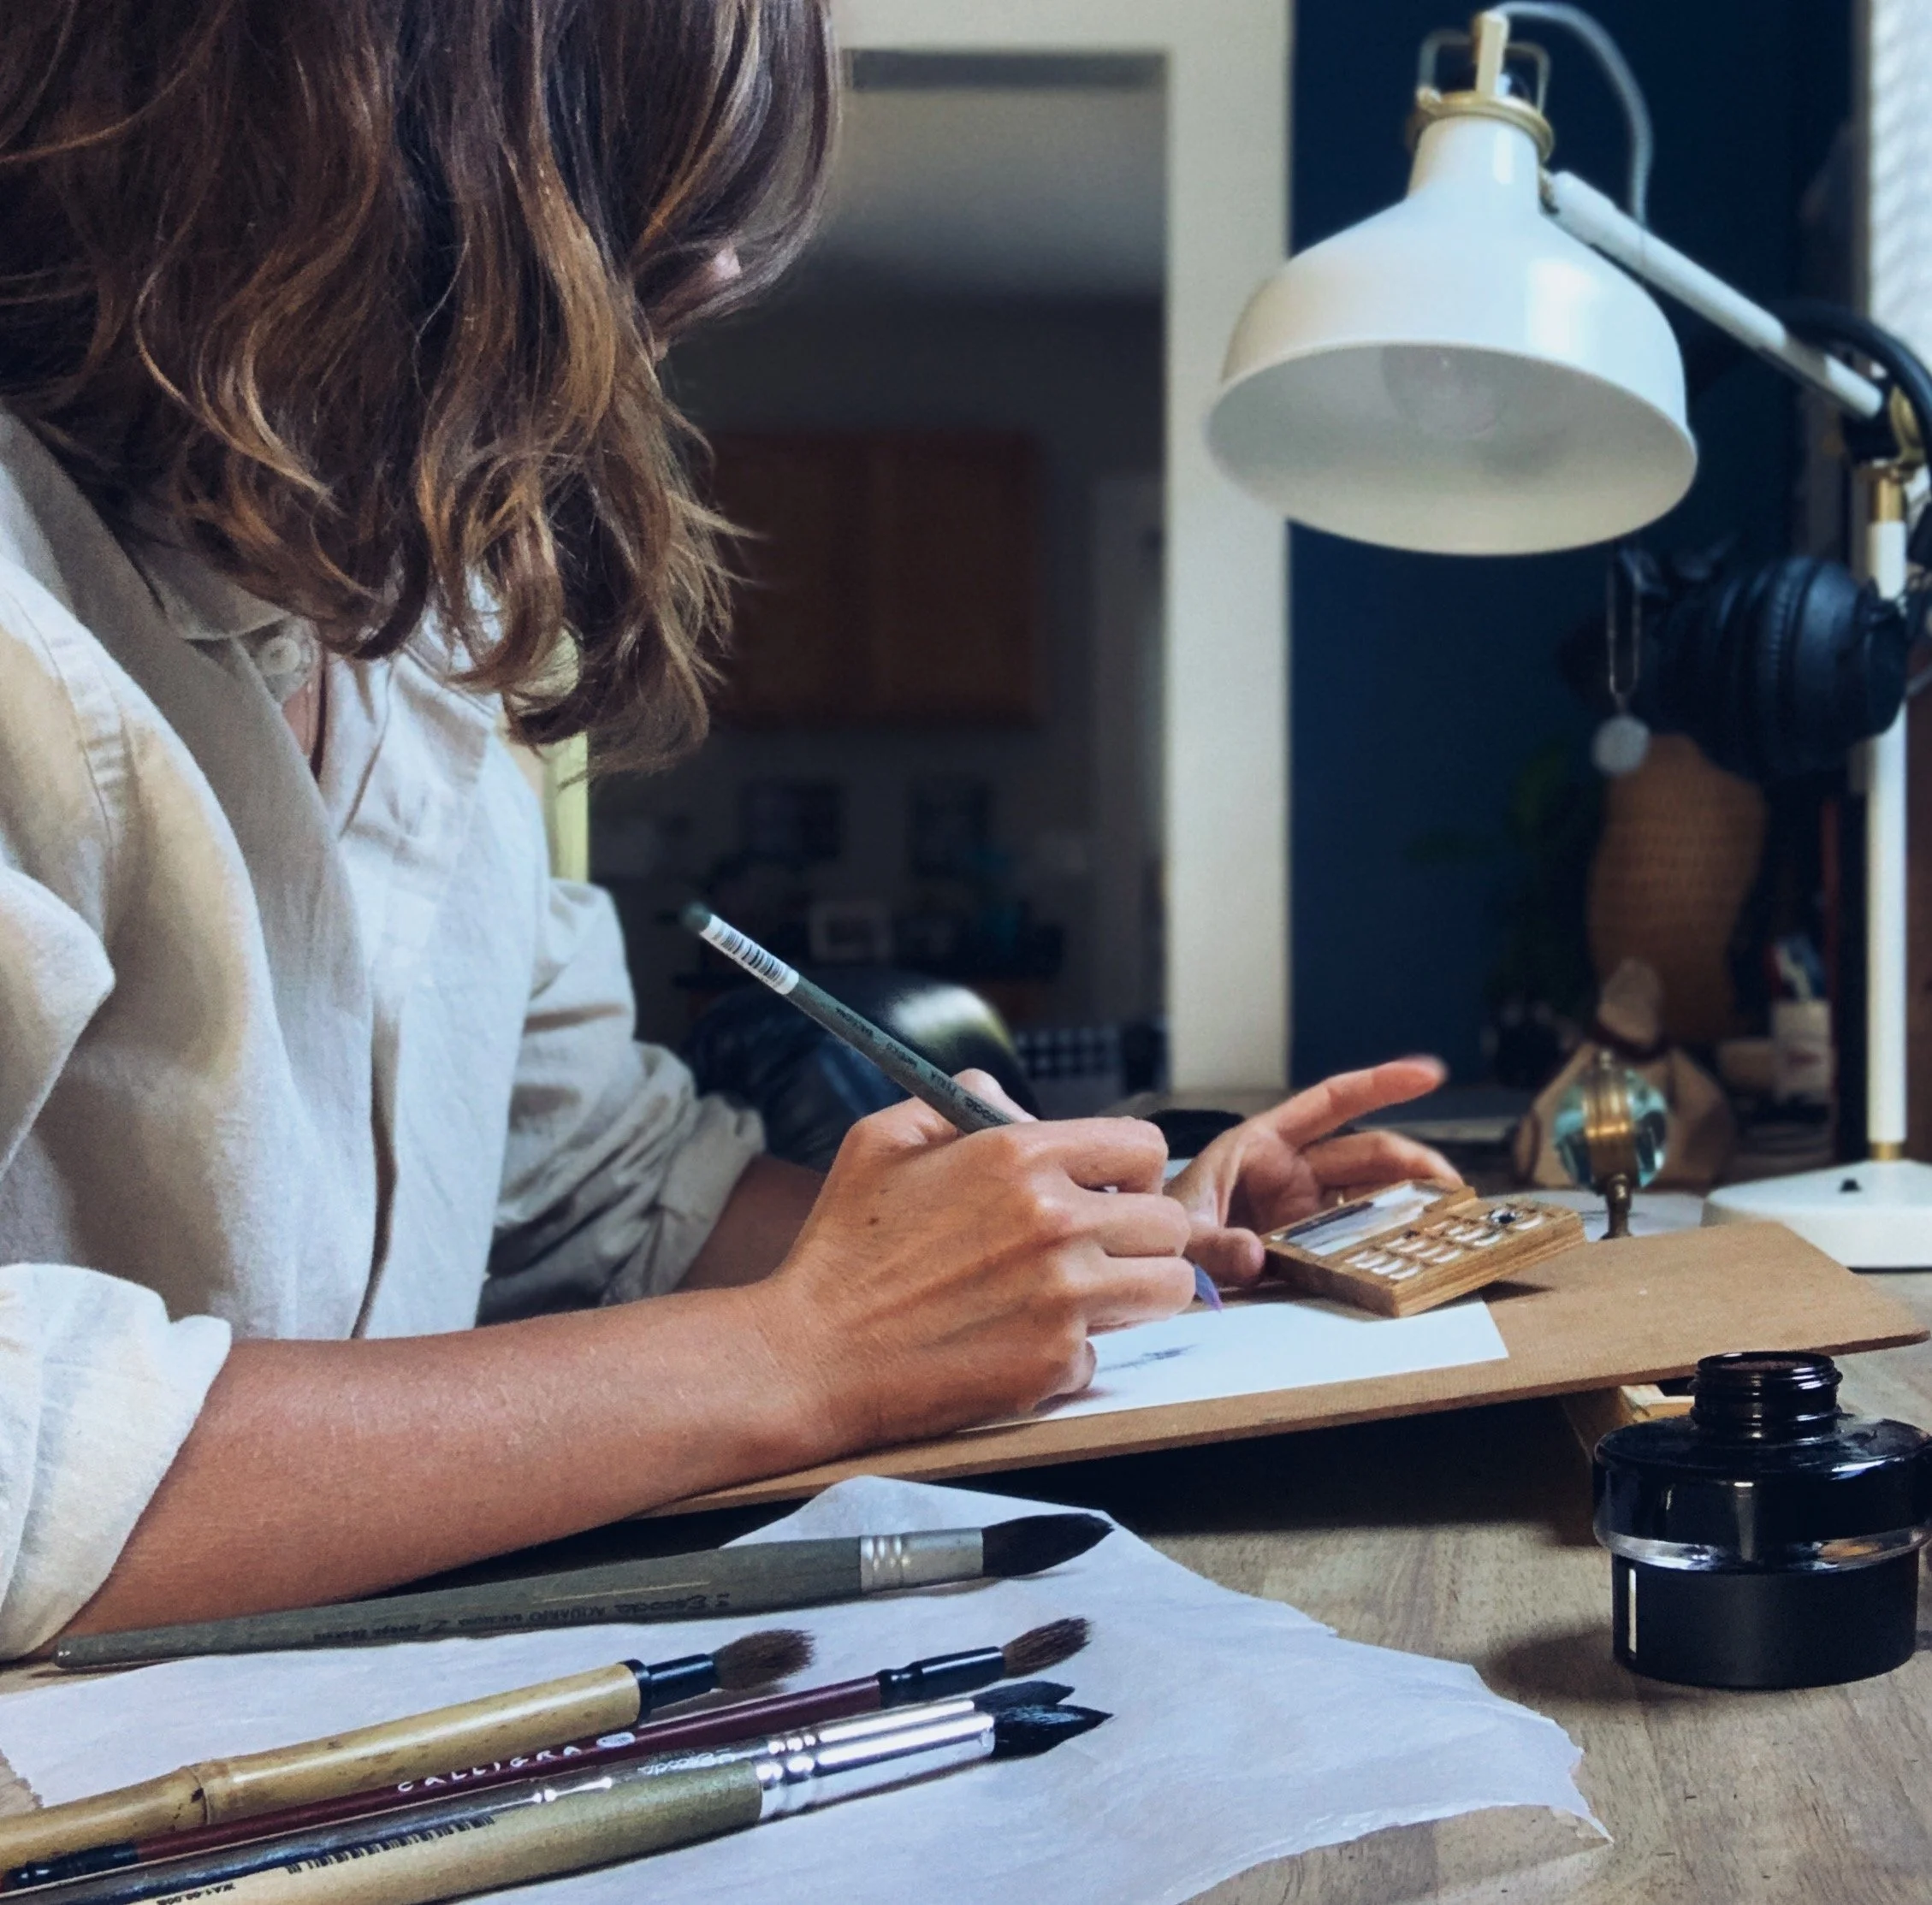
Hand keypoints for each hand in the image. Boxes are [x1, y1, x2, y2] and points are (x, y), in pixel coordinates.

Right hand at [751, 1072, 1193, 1451]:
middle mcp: (1056, 1222)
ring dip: (1134, 1293)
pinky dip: (1071, 1353)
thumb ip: (959, 1098)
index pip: (1145, 1148)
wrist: (809, 1355)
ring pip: (1167, 1287)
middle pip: (1169, 1223)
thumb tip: (1011, 1098)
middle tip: (1099, 1251)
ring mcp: (1063, 1297)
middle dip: (1142, 1235)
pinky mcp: (1054, 1363)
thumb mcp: (883, 1139)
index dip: (1132, 1171)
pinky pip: (1107, 1352)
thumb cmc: (841, 1248)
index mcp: (1020, 1156)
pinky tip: (1018, 1343)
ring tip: (1079, 1296)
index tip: (1109, 1192)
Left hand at [1166, 1059, 1460, 1287]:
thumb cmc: (1158, 1227)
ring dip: (1409, 1203)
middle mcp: (1289, 1171)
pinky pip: (1355, 1236)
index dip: (1380, 1083)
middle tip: (1452, 1188)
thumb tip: (1255, 1256)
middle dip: (1412, 1163)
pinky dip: (1386, 1240)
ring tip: (1447, 1219)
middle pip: (1365, 1155)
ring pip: (1370, 1194)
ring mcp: (1302, 1208)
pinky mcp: (1307, 1244)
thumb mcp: (1179, 1230)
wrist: (1146, 1261)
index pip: (1330, 1102)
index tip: (1430, 1073)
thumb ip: (1211, 1243)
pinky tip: (1414, 1251)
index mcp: (1261, 1144)